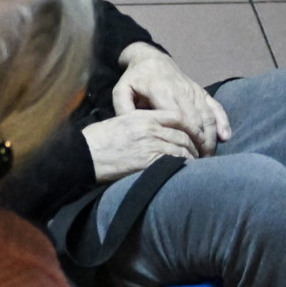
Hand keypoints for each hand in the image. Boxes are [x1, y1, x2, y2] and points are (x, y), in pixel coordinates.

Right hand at [83, 109, 198, 183]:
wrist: (85, 153)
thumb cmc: (98, 140)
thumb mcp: (121, 122)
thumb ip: (140, 124)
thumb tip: (155, 132)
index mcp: (142, 116)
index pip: (176, 116)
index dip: (190, 126)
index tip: (196, 134)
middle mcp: (149, 128)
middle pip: (183, 134)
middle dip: (194, 144)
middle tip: (200, 152)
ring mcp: (150, 144)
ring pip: (181, 148)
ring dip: (191, 156)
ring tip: (195, 163)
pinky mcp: (148, 160)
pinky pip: (174, 161)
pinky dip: (183, 165)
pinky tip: (185, 169)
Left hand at [111, 42, 230, 154]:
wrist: (151, 59)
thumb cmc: (135, 79)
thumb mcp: (121, 90)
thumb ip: (123, 108)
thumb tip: (130, 127)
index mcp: (161, 90)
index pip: (176, 116)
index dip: (183, 136)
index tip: (183, 154)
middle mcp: (181, 90)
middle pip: (195, 119)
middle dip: (199, 141)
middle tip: (199, 163)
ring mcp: (193, 90)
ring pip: (207, 114)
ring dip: (210, 135)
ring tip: (208, 156)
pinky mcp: (201, 91)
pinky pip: (215, 105)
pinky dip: (222, 120)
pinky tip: (225, 136)